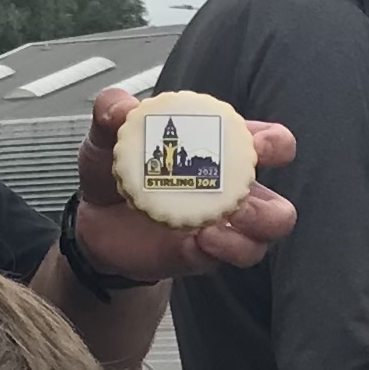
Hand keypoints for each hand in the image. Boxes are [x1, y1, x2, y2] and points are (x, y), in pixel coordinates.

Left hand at [69, 86, 296, 281]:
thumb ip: (112, 108)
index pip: (272, 145)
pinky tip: (195, 240)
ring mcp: (217, 230)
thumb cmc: (116, 169)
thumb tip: (121, 109)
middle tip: (241, 200)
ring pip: (258, 244)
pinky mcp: (196, 257)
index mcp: (222, 152)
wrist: (89, 217)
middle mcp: (229, 195)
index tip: (260, 145)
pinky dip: (213, 252)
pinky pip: (218, 261)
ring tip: (216, 227)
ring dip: (246, 237)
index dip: (276, 144)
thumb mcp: (108, 131)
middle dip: (270, 210)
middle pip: (279, 210)